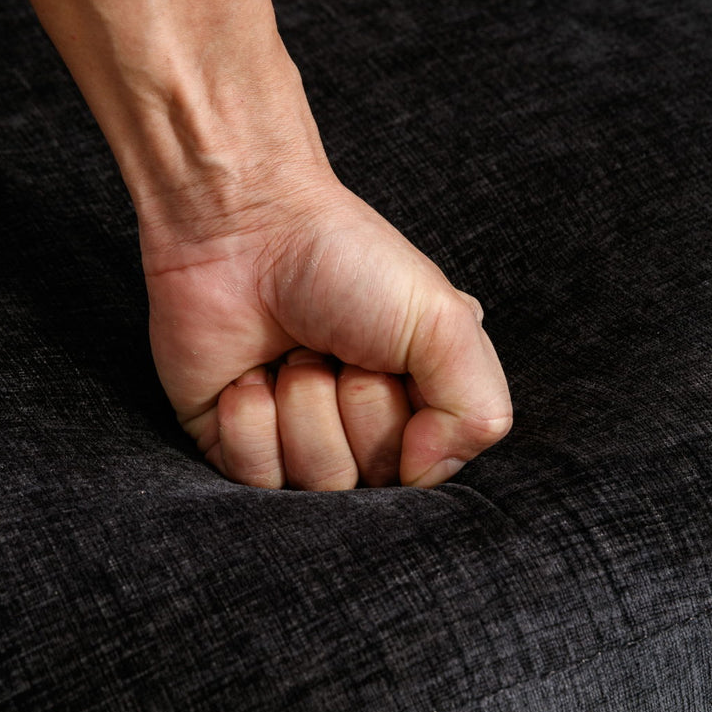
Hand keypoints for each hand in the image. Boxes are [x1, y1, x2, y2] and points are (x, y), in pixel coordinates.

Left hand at [141, 161, 511, 489]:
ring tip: (292, 352)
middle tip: (335, 345)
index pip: (428, 472)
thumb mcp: (446, 322)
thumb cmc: (346, 262)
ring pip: (315, 483)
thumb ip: (477, 411)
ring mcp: (293, 443)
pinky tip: (248, 374)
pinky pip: (255, 478)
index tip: (389, 359)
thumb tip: (425, 472)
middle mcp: (359, 432)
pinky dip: (251, 420)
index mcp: (418, 405)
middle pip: (371, 483)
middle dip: (354, 404)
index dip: (408, 420)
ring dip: (302, 404)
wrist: (243, 228)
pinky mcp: (233, 446)